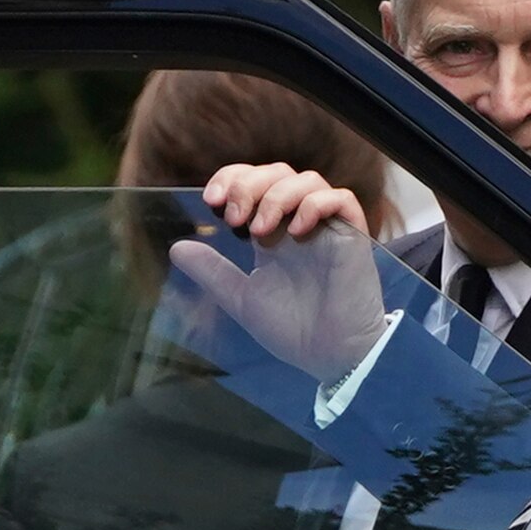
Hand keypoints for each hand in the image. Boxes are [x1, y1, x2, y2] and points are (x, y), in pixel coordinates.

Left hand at [169, 163, 386, 379]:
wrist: (331, 356)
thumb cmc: (293, 331)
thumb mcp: (241, 299)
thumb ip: (212, 272)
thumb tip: (176, 248)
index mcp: (274, 232)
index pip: (253, 182)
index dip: (231, 179)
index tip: (212, 201)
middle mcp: (300, 224)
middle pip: (277, 173)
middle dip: (249, 185)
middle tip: (234, 217)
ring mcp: (327, 228)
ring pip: (307, 180)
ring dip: (277, 196)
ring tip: (261, 231)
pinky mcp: (353, 237)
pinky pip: (340, 198)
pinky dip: (315, 204)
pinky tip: (296, 231)